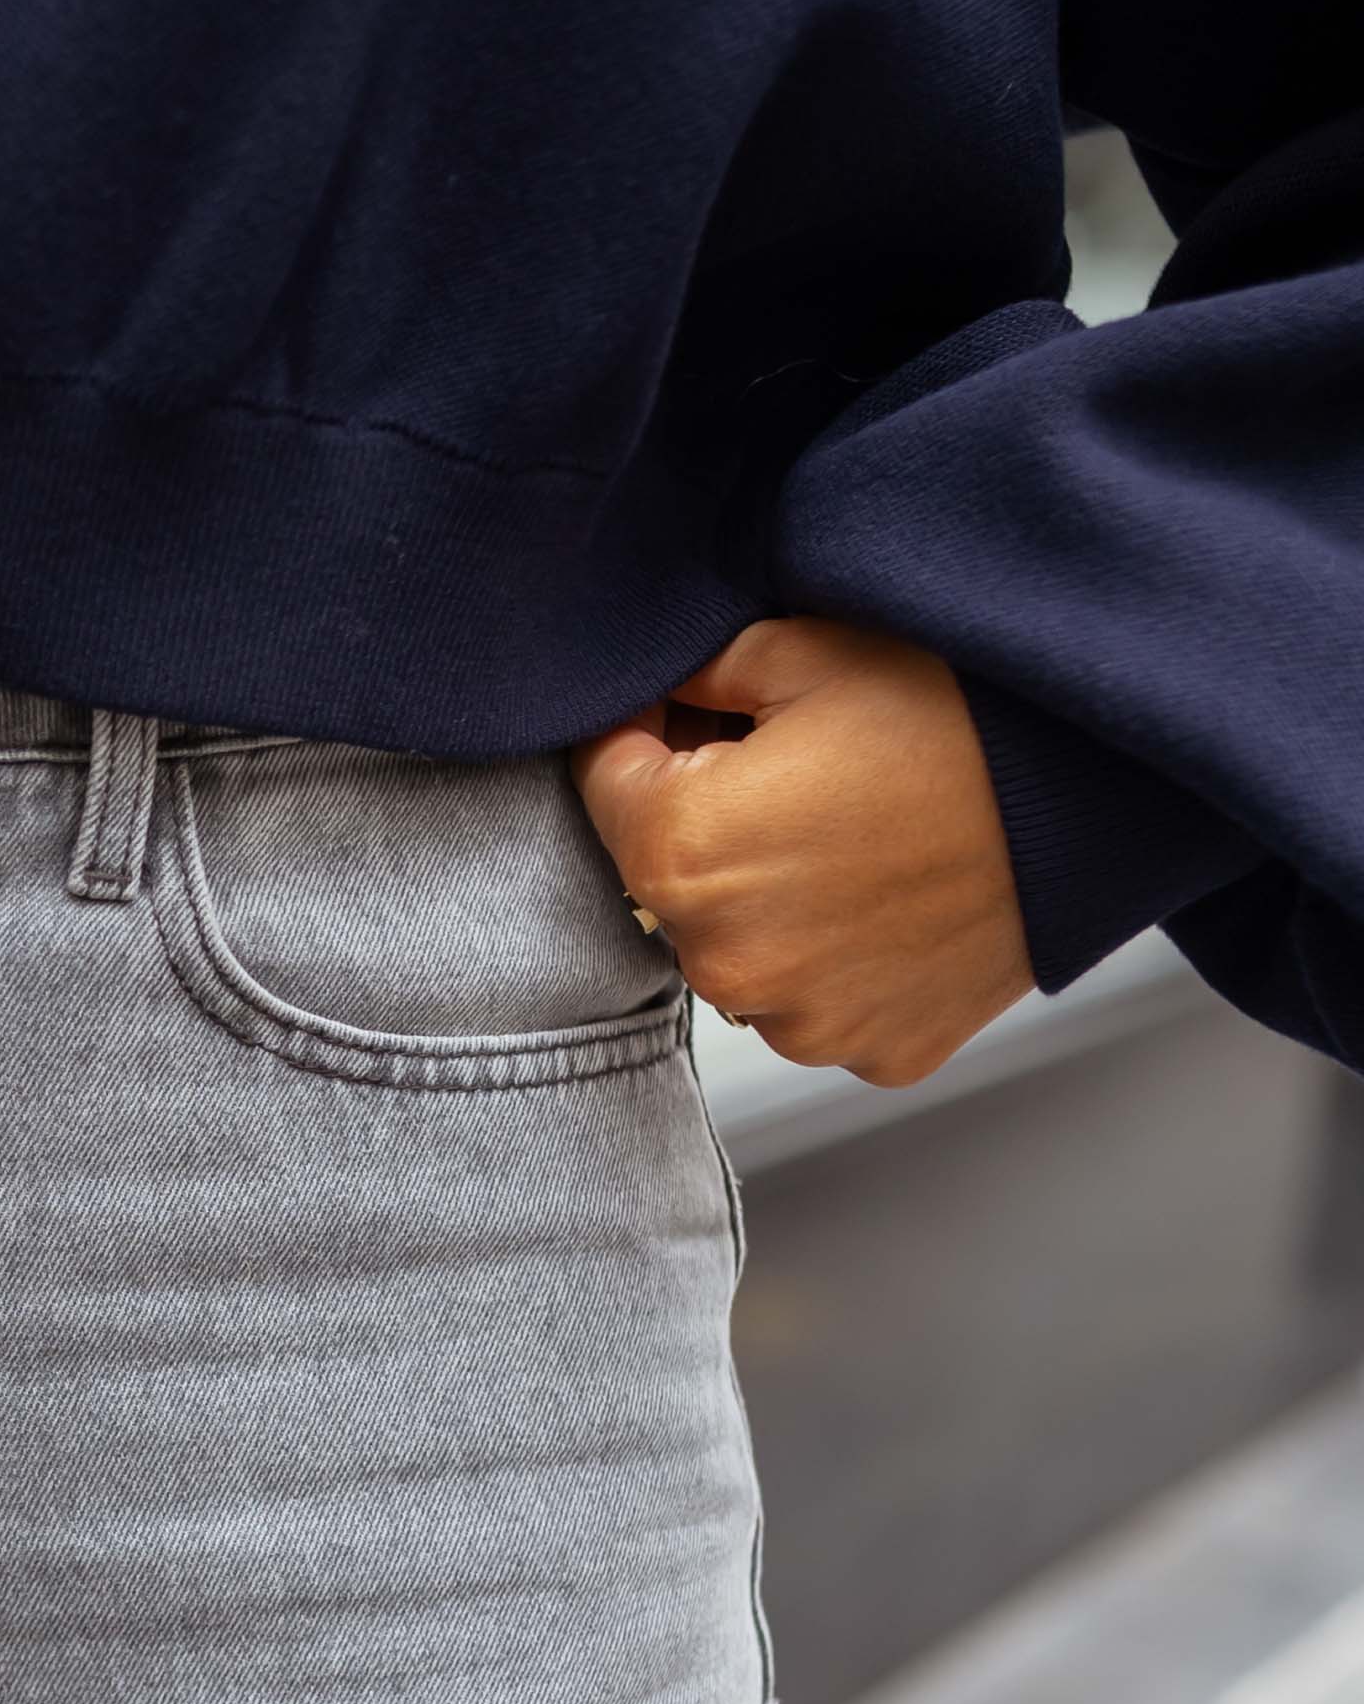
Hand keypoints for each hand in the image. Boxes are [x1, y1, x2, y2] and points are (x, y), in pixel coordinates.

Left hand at [571, 619, 1032, 1085]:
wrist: (1102, 793)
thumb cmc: (955, 712)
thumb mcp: (805, 651)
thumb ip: (696, 673)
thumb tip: (653, 691)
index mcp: (681, 855)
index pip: (601, 778)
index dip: (645, 727)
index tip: (691, 705)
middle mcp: (724, 962)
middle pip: (667, 873)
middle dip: (705, 816)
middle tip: (790, 761)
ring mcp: (802, 1023)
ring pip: (741, 946)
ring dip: (768, 898)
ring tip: (853, 832)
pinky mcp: (874, 1052)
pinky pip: (819, 998)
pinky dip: (839, 953)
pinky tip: (893, 894)